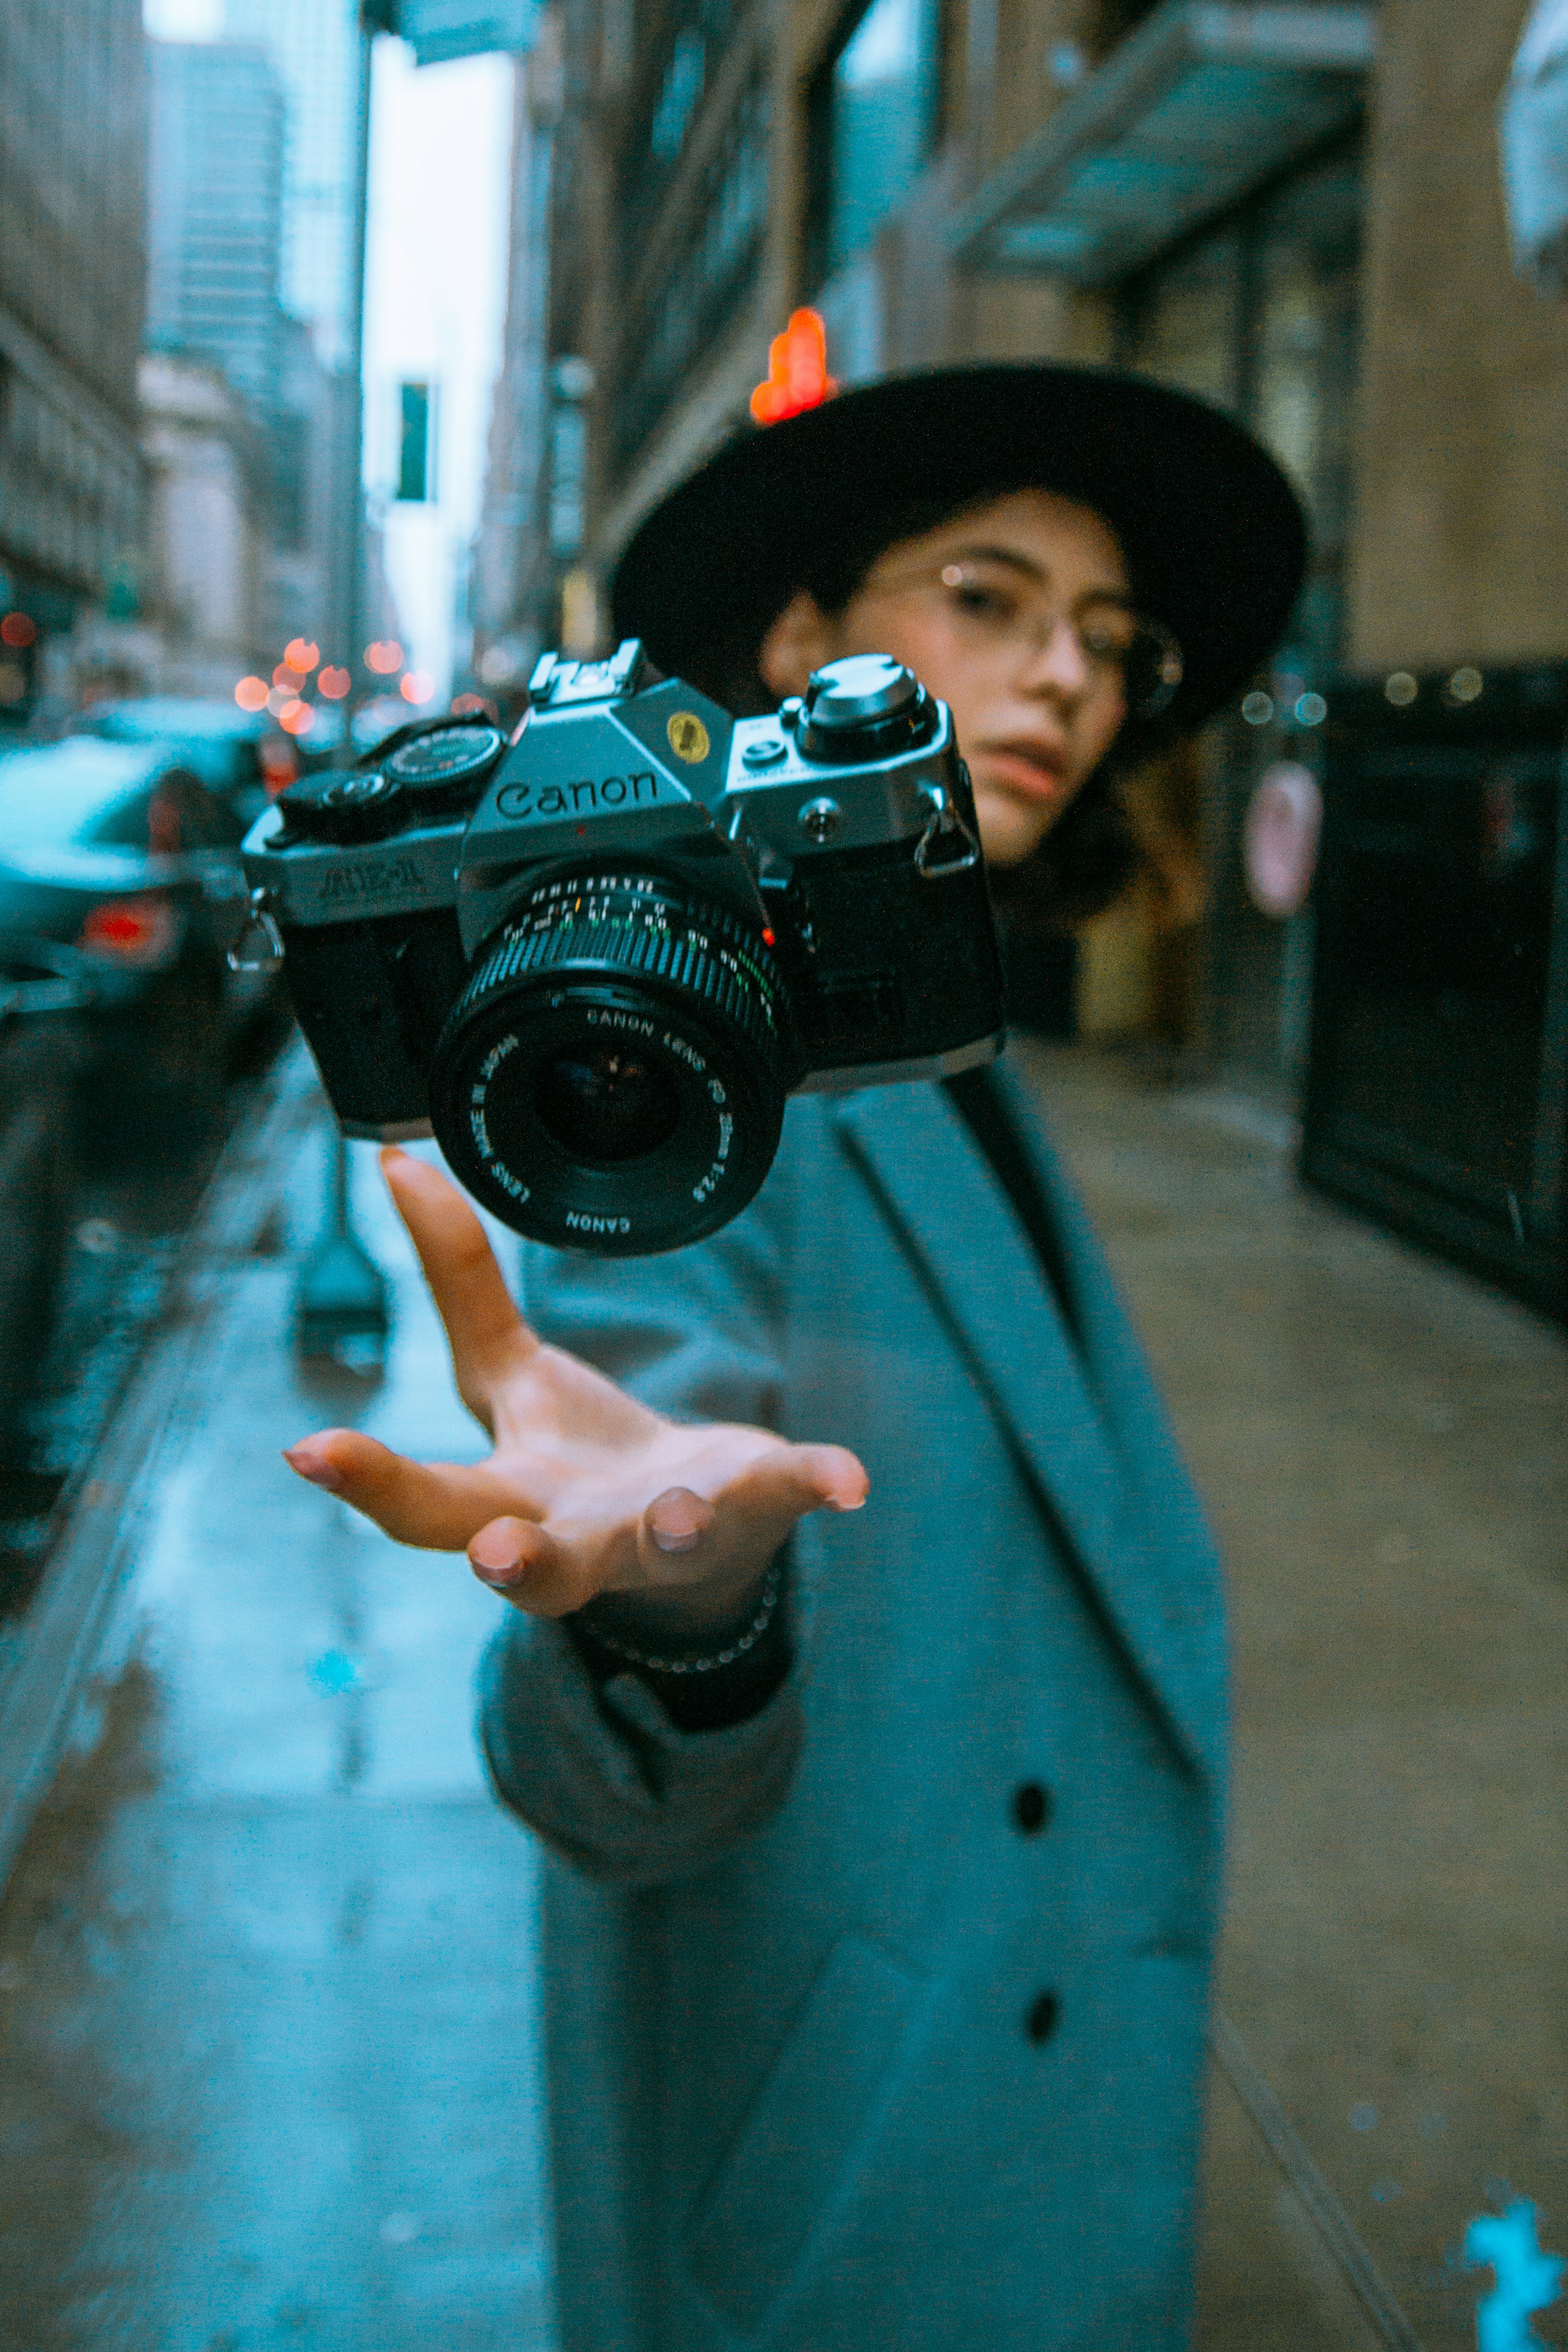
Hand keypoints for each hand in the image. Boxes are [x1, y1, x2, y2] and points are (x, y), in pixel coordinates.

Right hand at [282, 1149, 867, 1621]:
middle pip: (530, 1564)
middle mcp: (582, 1536)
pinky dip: (816, 1480)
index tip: (306, 1450)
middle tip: (492, 1553)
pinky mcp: (751, 1505)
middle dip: (507, 1560)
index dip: (364, 1478)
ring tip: (674, 1510)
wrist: (691, 1550)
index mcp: (508, 1499)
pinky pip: (785, 1493)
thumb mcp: (503, 1373)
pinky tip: (848, 1477)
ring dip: (667, 1527)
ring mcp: (670, 1529)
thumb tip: (394, 1160)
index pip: (422, 1501)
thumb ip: (455, 1275)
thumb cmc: (574, 1460)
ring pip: (662, 1544)